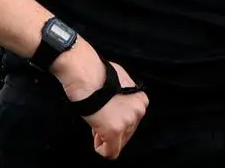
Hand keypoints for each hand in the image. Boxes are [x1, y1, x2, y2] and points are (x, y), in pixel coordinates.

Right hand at [53, 40, 148, 159]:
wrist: (84, 72)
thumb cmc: (96, 72)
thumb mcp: (120, 80)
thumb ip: (124, 97)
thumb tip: (117, 107)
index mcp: (140, 99)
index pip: (132, 120)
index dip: (117, 119)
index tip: (107, 116)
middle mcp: (138, 111)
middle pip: (127, 133)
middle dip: (112, 130)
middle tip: (99, 121)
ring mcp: (127, 122)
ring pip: (119, 143)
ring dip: (106, 137)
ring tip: (95, 125)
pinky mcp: (114, 131)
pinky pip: (111, 152)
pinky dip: (102, 149)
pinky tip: (95, 138)